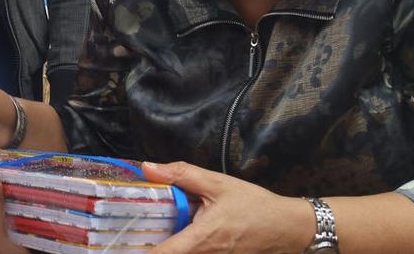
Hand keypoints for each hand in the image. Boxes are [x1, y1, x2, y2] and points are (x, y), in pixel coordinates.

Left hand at [143, 161, 313, 253]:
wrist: (289, 228)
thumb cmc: (255, 206)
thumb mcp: (218, 184)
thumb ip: (182, 174)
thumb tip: (148, 167)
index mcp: (203, 238)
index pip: (165, 253)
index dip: (144, 250)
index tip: (124, 243)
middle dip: (150, 243)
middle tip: (132, 230)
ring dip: (168, 244)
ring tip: (153, 228)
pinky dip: (183, 244)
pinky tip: (179, 230)